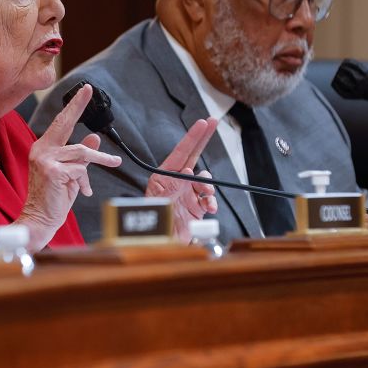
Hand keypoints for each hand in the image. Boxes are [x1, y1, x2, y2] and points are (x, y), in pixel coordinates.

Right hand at [17, 84, 121, 248]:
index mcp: (43, 148)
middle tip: (89, 90)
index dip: (73, 107)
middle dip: (78, 106)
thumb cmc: (54, 199)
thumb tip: (93, 138)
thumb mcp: (72, 174)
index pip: (60, 123)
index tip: (85, 91)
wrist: (40, 221)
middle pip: (65, 124)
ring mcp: (44, 159)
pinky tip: (83, 191)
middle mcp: (41, 150)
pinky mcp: (52, 171)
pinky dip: (85, 181)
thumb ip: (81, 156)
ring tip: (113, 163)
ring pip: (81, 152)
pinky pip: (79, 169)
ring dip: (100, 159)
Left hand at [144, 118, 219, 240]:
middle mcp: (176, 183)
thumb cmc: (153, 225)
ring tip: (205, 195)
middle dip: (203, 139)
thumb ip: (173, 186)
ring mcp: (187, 194)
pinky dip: (211, 201)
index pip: (180, 152)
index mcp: (163, 177)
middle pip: (193, 156)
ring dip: (208, 185)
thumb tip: (190, 173)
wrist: (160, 246)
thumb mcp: (157, 202)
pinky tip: (208, 208)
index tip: (203, 123)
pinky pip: (209, 198)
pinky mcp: (196, 208)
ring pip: (205, 180)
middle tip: (214, 122)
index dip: (193, 137)